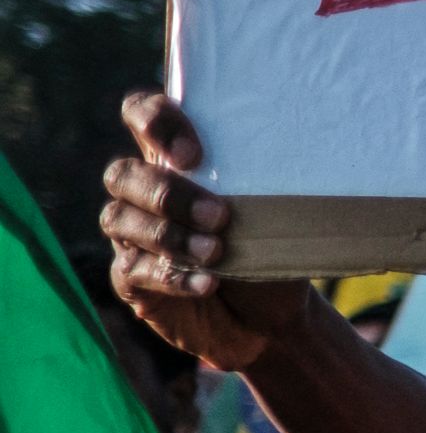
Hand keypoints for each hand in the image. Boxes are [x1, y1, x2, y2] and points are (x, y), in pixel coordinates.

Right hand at [98, 93, 308, 372]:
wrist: (269, 317)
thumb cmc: (271, 250)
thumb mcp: (276, 211)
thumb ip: (264, 182)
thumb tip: (298, 155)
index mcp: (176, 161)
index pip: (142, 114)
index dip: (155, 121)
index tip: (195, 154)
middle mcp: (144, 193)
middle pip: (124, 174)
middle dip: (169, 193)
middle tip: (220, 215)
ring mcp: (132, 236)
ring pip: (120, 219)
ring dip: (170, 236)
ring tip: (216, 253)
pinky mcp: (131, 279)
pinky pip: (134, 271)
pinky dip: (171, 277)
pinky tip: (206, 284)